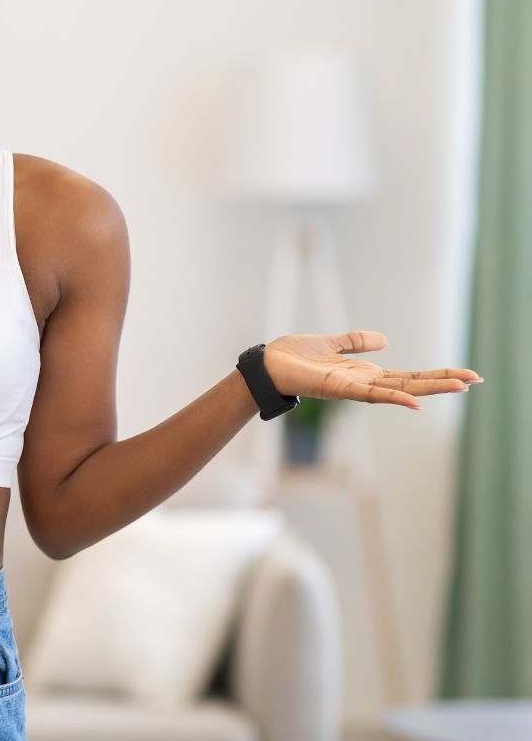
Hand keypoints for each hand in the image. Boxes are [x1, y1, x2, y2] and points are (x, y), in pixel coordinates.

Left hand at [261, 330, 482, 409]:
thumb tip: (385, 339)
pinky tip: (415, 401)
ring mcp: (354, 388)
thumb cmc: (291, 357)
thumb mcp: (330, 343)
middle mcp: (363, 382)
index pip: (407, 375)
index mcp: (362, 373)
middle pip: (411, 382)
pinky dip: (394, 397)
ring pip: (399, 388)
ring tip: (461, 386)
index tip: (464, 375)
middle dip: (443, 381)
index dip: (434, 374)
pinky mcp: (339, 389)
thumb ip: (355, 342)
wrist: (265, 366)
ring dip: (430, 387)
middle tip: (477, 379)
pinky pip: (371, 394)